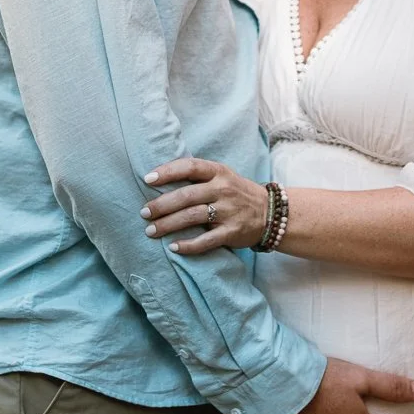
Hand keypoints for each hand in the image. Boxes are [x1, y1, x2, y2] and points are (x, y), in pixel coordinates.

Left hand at [142, 153, 270, 254]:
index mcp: (218, 172)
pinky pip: (206, 240)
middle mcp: (223, 189)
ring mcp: (228, 211)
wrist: (270, 213)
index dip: (167, 172)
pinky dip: (188, 245)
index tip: (147, 179)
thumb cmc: (236, 193)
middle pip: (186, 195)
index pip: (189, 167)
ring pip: (192, 217)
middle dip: (161, 205)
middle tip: (143, 213)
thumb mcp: (222, 176)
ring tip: (150, 231)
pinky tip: (173, 247)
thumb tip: (160, 180)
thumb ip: (198, 177)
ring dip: (168, 225)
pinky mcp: (232, 232)